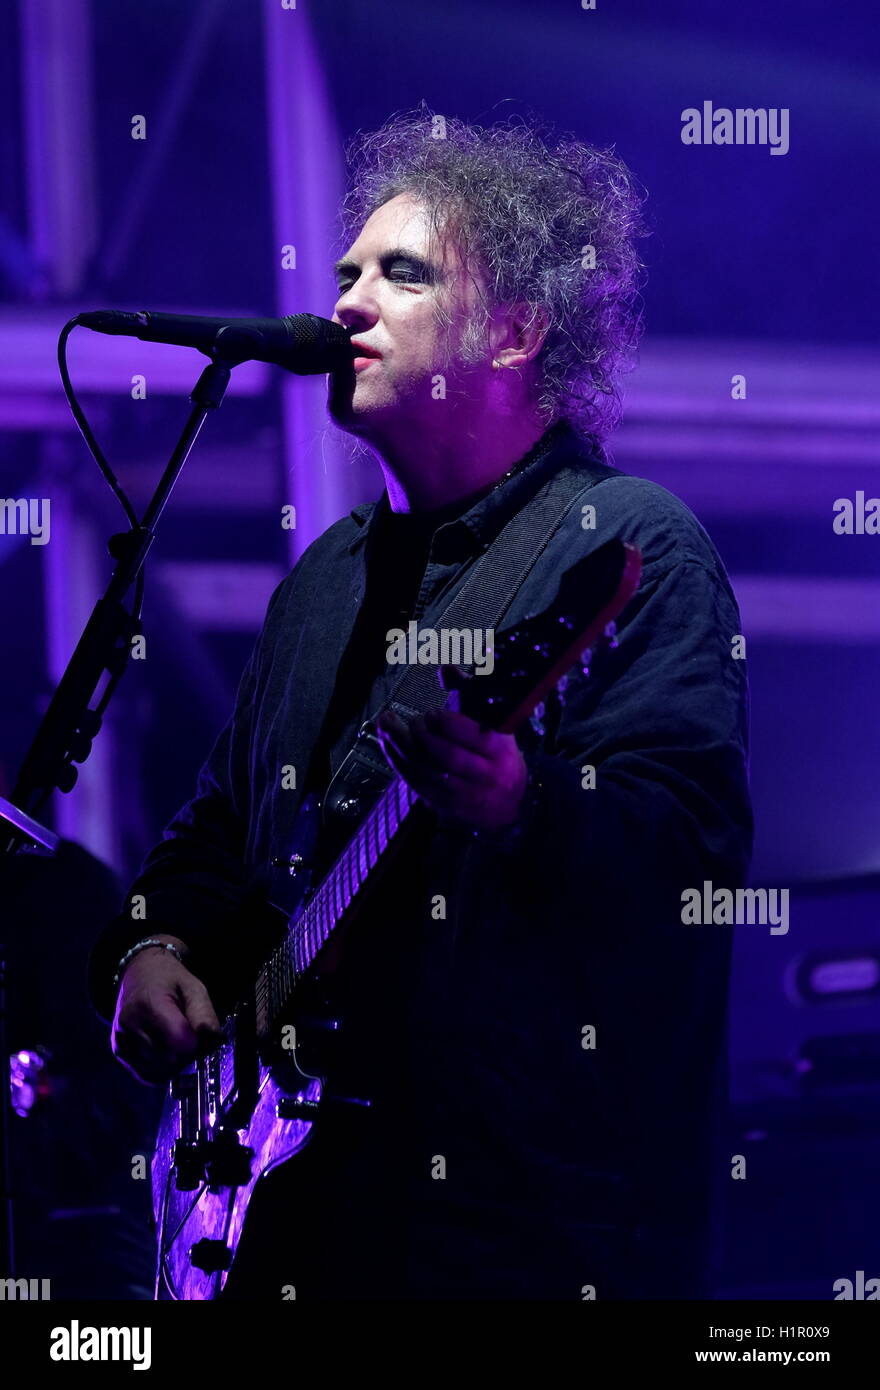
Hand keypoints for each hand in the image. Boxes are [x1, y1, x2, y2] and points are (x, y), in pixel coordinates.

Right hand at [111, 936, 221, 1084]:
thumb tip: (212, 1040)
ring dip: (176, 1061)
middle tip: (190, 1035)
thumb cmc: (168, 980)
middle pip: (171, 1060)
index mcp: (149, 1004)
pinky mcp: (119, 1051)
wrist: (138, 975)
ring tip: (176, 1039)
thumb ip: (204, 1014)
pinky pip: (148, 1074)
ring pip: (160, 1070)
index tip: (200, 1033)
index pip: (180, 1043)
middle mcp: (129, 1024)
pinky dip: (162, 1067)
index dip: (197, 1043)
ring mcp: (121, 1040)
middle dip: (188, 1054)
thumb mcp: (193, 988)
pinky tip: (165, 1049)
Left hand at [375, 705, 526, 830]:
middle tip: (414, 720)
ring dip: (402, 746)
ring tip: (387, 724)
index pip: (475, 737)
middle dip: (424, 735)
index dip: (449, 724)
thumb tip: (446, 669)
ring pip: (427, 771)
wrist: (507, 801)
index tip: (433, 713)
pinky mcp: (445, 805)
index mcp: (500, 750)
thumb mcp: (492, 722)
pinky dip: (398, 762)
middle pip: (448, 756)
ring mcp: (464, 794)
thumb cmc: (496, 753)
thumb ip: (469, 693)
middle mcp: (485, 774)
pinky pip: (416, 783)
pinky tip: (388, 744)